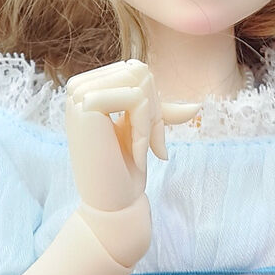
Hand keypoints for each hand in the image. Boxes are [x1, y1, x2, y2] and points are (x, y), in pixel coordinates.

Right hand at [64, 60, 200, 216]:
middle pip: (139, 73)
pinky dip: (145, 128)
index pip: (136, 70)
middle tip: (147, 146)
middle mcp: (77, 85)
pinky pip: (138, 99)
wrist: (113, 203)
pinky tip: (135, 153)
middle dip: (153, 111)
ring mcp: (78, 94)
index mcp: (86, 86)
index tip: (146, 138)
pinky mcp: (86, 105)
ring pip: (140, 84)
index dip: (152, 103)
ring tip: (140, 149)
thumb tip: (197, 106)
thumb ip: (161, 110)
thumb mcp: (143, 128)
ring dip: (150, 121)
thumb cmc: (125, 166)